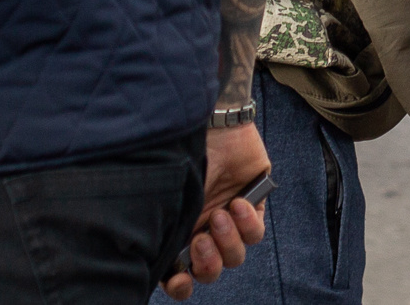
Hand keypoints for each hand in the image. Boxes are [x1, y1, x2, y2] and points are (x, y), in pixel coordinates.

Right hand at [158, 124, 271, 298]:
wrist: (213, 124)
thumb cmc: (182, 155)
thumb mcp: (167, 192)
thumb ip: (162, 226)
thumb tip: (155, 261)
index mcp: (177, 231)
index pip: (178, 273)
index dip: (179, 286)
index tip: (179, 280)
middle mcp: (202, 229)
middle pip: (210, 271)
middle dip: (207, 264)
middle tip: (201, 241)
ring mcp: (228, 220)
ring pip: (234, 257)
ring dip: (227, 242)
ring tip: (221, 215)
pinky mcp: (252, 205)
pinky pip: (255, 232)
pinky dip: (247, 223)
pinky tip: (238, 203)